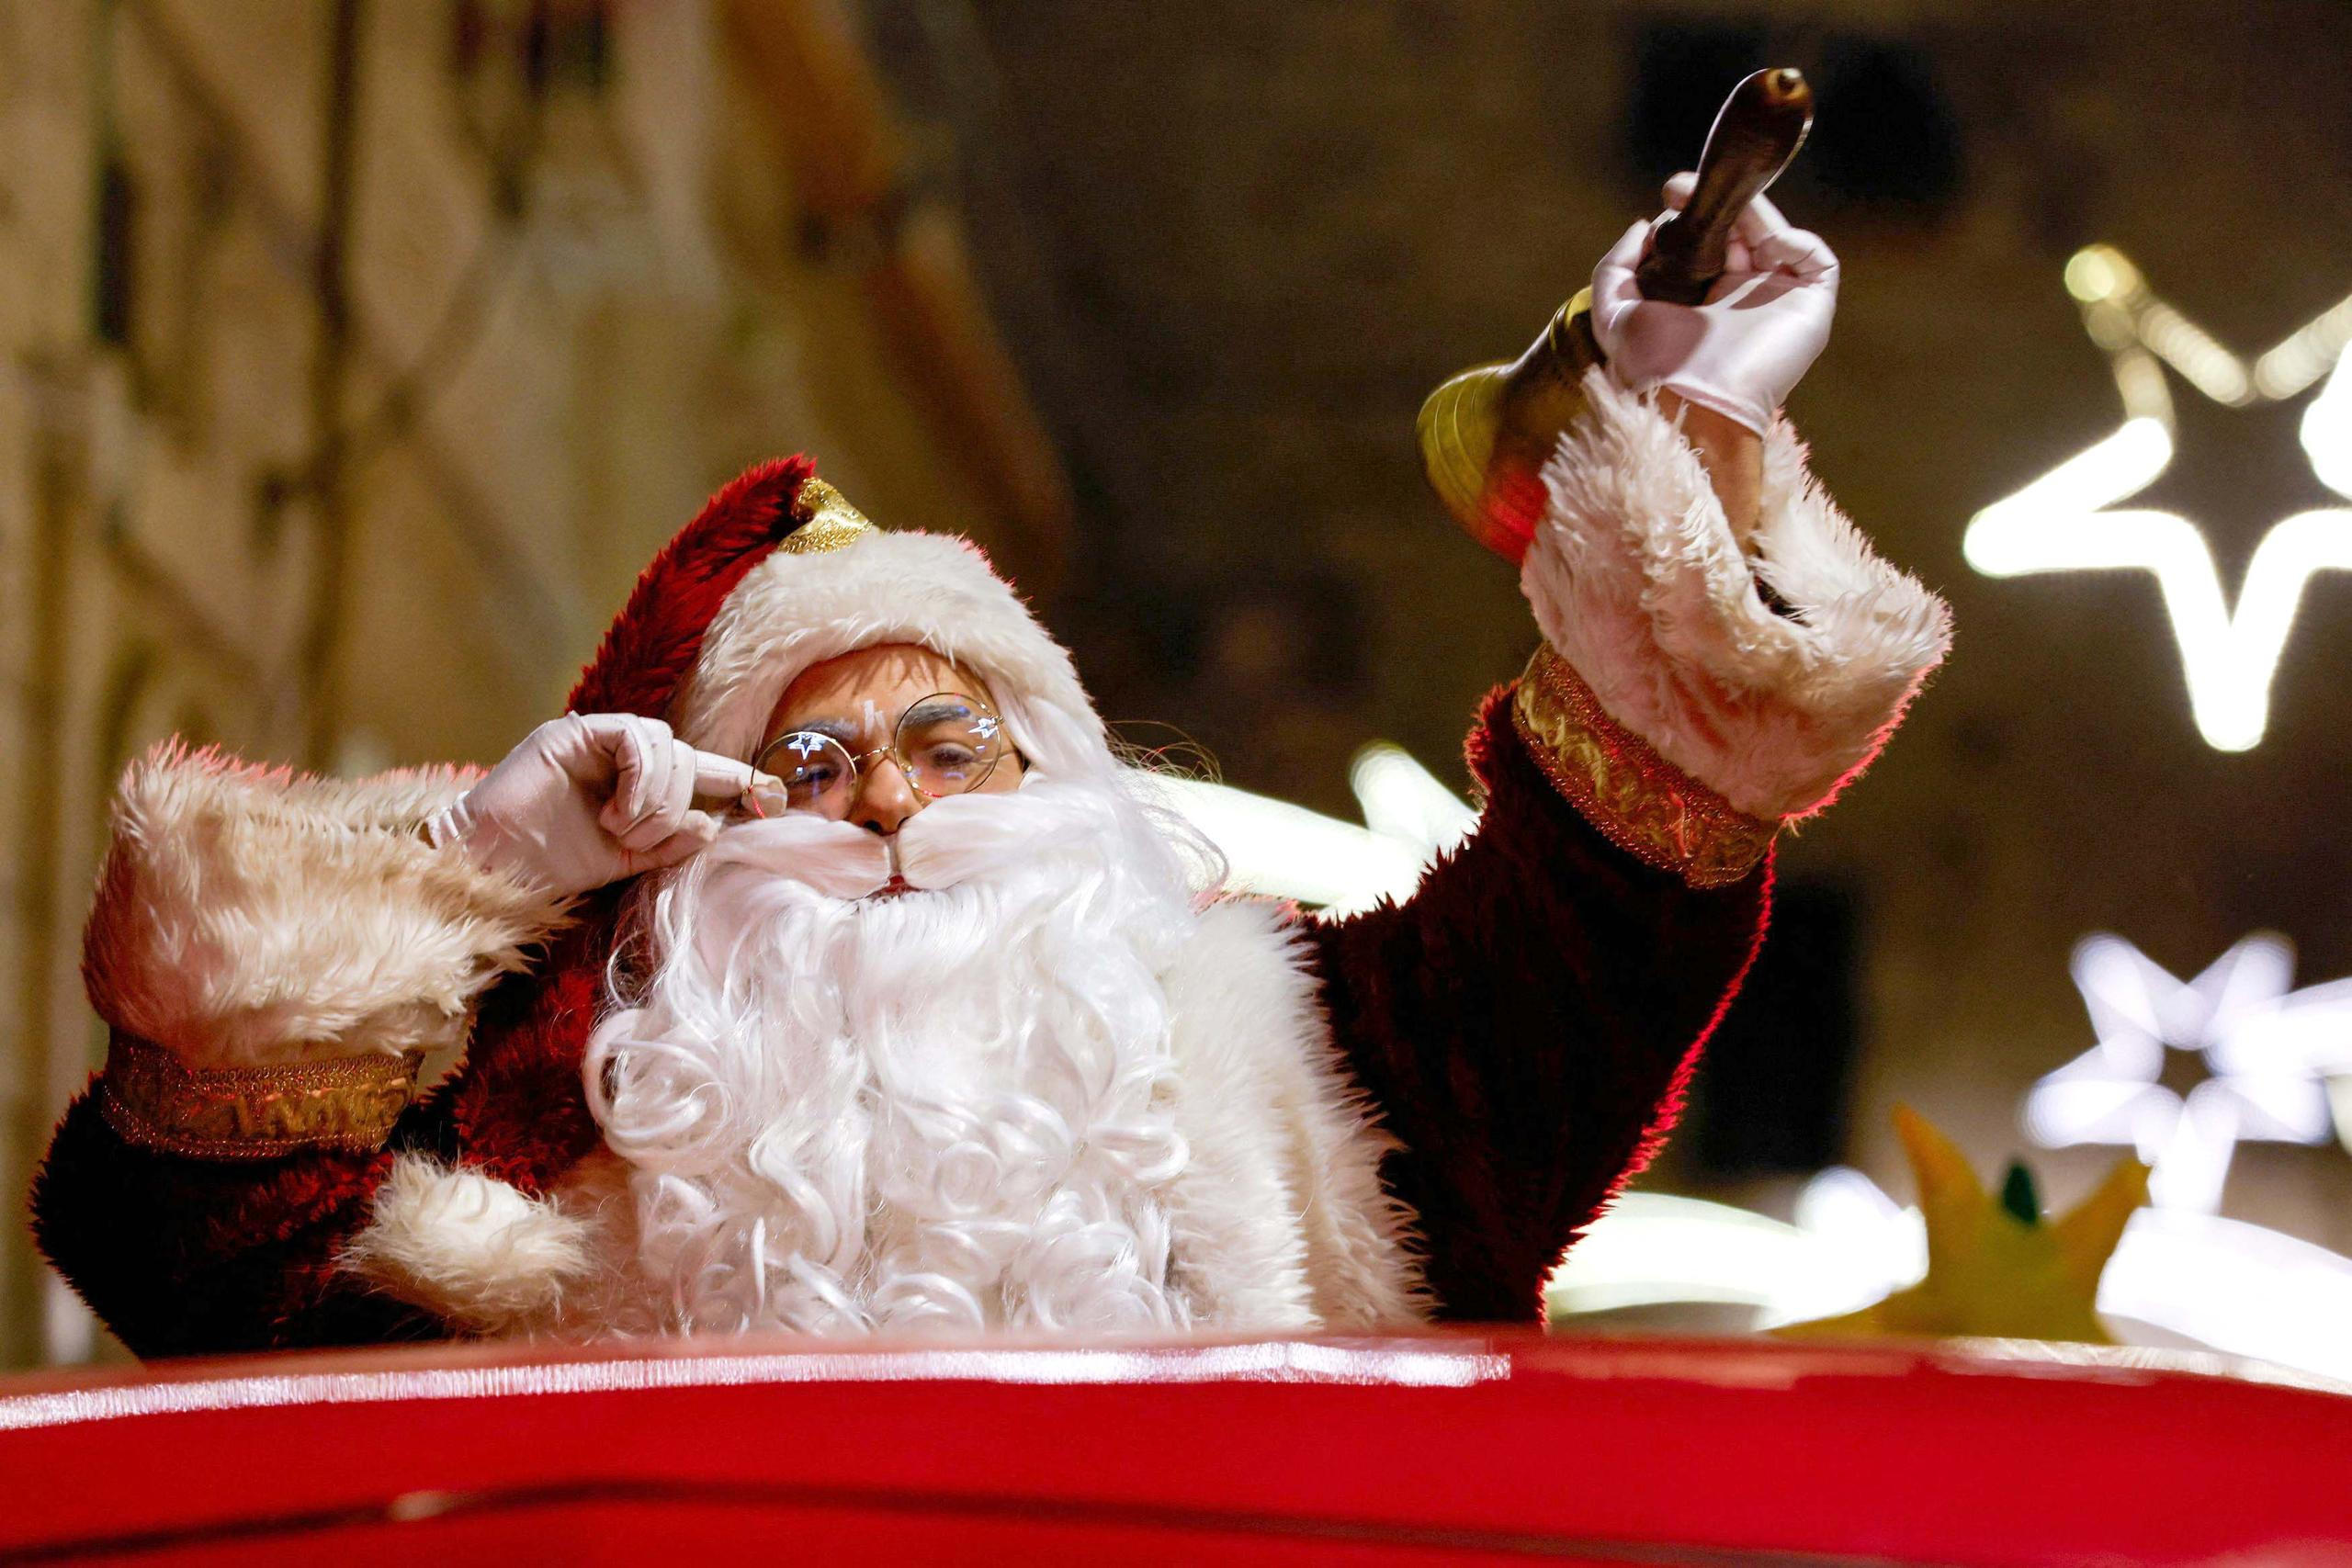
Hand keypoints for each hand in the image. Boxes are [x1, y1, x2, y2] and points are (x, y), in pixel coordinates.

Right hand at [425, 714, 772, 896]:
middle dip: (676, 804)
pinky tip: (617, 810)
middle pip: (686, 758)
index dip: (739, 778)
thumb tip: (713, 825)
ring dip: (655, 798)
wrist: (495, 865)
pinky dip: (640, 776)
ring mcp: (598, 739)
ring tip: (620, 830)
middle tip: (638, 840)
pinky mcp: (575, 731)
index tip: (775, 795)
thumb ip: (670, 844)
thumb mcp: (627, 860)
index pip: (699, 770)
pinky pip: (635, 736)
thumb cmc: (553, 863)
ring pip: (667, 746)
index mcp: (638, 784)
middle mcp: (622, 755)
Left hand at [1590, 173, 1838, 435]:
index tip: (1672, 194)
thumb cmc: (1651, 367)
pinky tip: (1765, 245)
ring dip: (1753, 213)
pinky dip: (1797, 241)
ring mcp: (1779, 302)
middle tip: (1683, 187)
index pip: (1711, 241)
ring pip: (1778, 237)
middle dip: (1720, 203)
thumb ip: (1615, 268)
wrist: (1690, 399)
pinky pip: (1818, 261)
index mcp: (1705, 300)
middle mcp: (1744, 299)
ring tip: (1722, 202)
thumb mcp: (1614, 313)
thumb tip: (1644, 225)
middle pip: (1745, 232)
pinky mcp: (1810, 310)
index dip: (1697, 212)